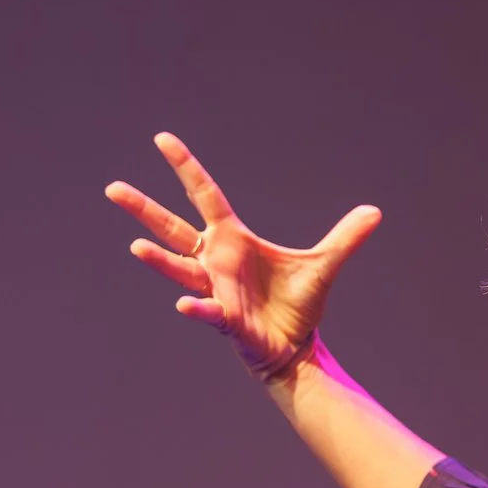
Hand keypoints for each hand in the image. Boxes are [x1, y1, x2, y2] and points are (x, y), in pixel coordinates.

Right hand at [105, 132, 379, 382]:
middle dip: (143, 210)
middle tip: (112, 188)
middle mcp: (215, 261)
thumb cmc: (296, 305)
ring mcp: (215, 290)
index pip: (203, 194)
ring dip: (160, 260)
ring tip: (135, 247)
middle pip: (172, 229)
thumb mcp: (324, 265)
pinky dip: (198, 308)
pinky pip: (208, 311)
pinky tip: (186, 305)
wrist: (294, 348)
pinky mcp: (226, 319)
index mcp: (233, 239)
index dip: (185, 166)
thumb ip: (345, 238)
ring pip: (180, 270)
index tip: (162, 138)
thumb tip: (375, 212)